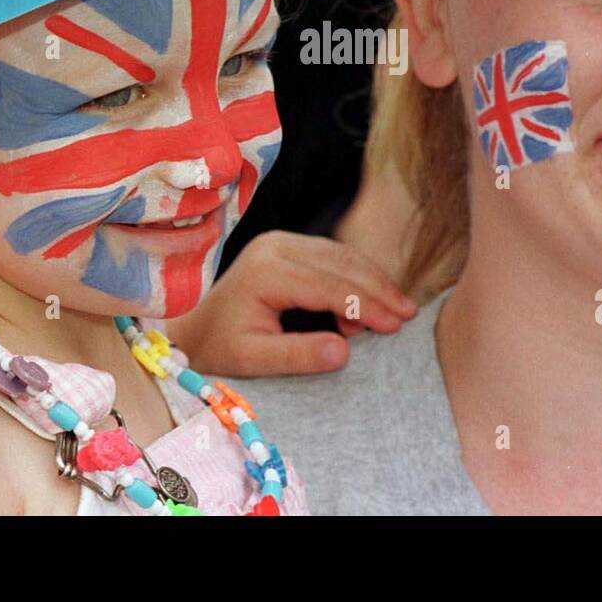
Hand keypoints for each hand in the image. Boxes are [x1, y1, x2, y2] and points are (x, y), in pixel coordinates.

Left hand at [165, 231, 416, 377]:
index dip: (366, 305)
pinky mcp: (288, 245)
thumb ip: (298, 355)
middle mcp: (275, 245)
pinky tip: (371, 303)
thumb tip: (345, 351)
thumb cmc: (220, 348)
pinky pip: (333, 255)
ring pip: (341, 255)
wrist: (193, 329)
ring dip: (372, 280)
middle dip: (378, 289)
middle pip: (341, 263)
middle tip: (408, 315)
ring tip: (398, 310)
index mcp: (266, 270)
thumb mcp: (254, 360)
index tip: (396, 325)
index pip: (329, 285)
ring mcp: (281, 241)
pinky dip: (357, 276)